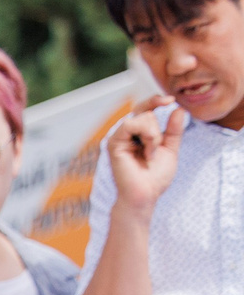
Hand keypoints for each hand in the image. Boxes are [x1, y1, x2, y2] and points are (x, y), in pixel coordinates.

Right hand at [105, 96, 185, 215]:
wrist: (145, 194)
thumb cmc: (155, 177)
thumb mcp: (171, 149)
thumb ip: (174, 130)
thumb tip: (179, 109)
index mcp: (138, 133)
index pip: (145, 108)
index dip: (156, 100)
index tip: (171, 100)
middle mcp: (126, 133)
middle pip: (145, 110)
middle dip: (158, 125)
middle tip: (158, 146)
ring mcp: (119, 137)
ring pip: (141, 117)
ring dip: (154, 134)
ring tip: (152, 153)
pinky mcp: (114, 143)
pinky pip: (131, 125)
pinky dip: (146, 136)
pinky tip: (147, 152)